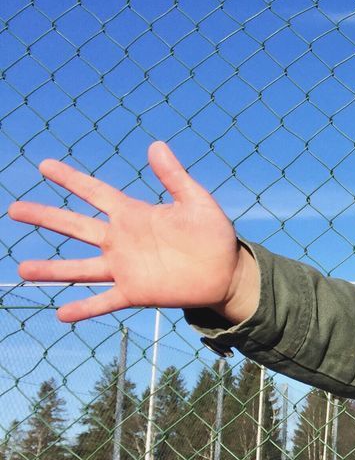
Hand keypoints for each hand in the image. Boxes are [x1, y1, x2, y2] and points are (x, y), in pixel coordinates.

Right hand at [8, 141, 257, 322]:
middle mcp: (122, 240)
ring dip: (52, 269)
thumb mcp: (196, 201)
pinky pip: (104, 301)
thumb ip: (174, 177)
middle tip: (14, 209)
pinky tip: (61, 314)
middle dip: (46, 217)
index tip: (44, 166)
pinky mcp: (135, 292)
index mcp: (134, 214)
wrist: (228, 272)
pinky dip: (84, 308)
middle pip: (76, 226)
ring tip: (22, 269)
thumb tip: (156, 145)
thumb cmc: (214, 235)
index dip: (70, 179)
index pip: (95, 192)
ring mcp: (125, 268)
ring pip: (80, 267)